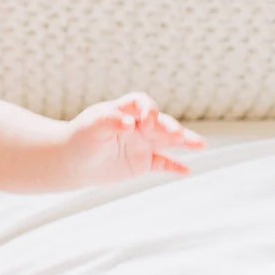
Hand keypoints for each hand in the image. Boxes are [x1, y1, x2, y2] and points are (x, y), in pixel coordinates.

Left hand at [66, 92, 206, 184]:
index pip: (142, 103)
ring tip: (201, 144)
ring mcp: (143, 143)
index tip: (147, 121)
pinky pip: (163, 163)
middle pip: (160, 122)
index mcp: (125, 110)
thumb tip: (130, 124)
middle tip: (178, 134)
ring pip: (168, 141)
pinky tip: (187, 171)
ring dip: (184, 142)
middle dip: (170, 127)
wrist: (73, 160)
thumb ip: (111, 121)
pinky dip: (175, 167)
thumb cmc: (80, 138)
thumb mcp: (91, 127)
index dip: (148, 110)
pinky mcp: (144, 162)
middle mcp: (139, 125)